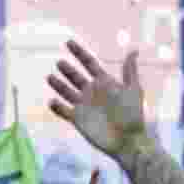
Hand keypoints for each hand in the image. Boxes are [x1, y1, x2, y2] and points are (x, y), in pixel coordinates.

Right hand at [48, 41, 148, 160]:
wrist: (128, 141)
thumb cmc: (134, 115)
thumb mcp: (133, 90)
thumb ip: (129, 71)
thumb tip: (133, 50)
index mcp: (105, 82)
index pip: (89, 63)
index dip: (79, 52)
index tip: (68, 42)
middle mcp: (92, 92)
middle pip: (75, 76)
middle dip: (67, 69)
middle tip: (60, 63)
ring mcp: (84, 105)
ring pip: (66, 92)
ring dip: (58, 85)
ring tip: (50, 77)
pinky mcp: (77, 120)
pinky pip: (63, 111)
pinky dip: (56, 106)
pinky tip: (52, 101)